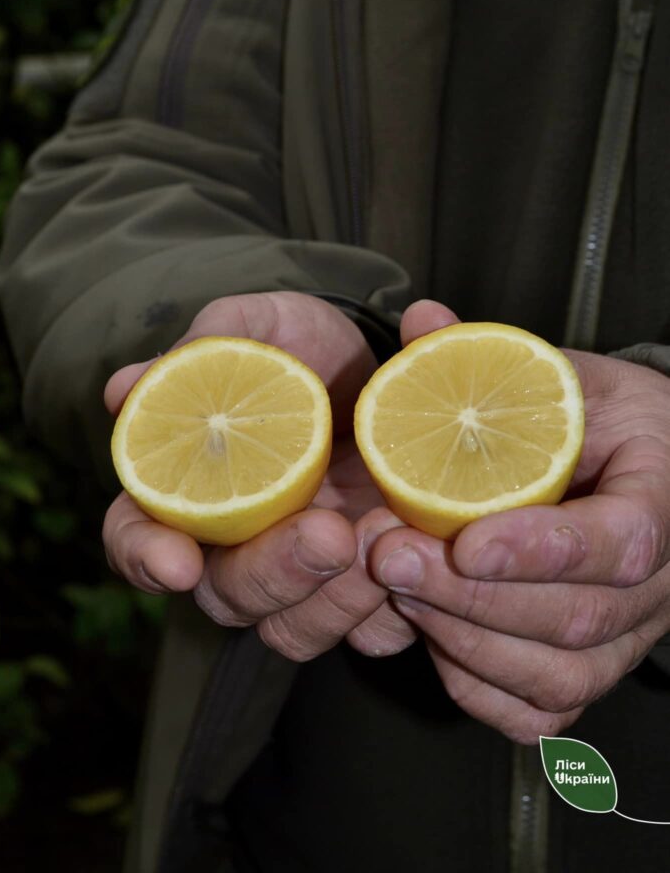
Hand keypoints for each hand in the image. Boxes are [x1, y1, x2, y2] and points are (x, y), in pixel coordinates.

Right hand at [103, 292, 451, 659]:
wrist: (382, 359)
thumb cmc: (302, 343)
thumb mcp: (260, 324)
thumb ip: (204, 348)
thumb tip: (123, 390)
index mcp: (190, 489)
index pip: (137, 538)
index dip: (144, 557)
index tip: (179, 561)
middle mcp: (240, 544)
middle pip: (228, 597)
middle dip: (276, 576)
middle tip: (330, 533)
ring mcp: (306, 573)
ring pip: (297, 631)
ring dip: (340, 601)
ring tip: (386, 533)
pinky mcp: (369, 586)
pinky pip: (376, 632)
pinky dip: (400, 609)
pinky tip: (426, 557)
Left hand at [364, 304, 669, 742]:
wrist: (640, 467)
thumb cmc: (598, 418)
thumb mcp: (560, 372)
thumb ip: (493, 357)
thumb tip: (422, 320)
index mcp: (664, 492)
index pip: (625, 541)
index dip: (545, 549)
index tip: (465, 540)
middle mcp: (660, 580)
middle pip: (579, 617)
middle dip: (471, 596)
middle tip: (388, 553)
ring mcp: (629, 633)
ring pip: (559, 674)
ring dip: (464, 639)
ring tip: (398, 588)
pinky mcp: (594, 666)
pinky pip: (544, 709)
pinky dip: (478, 687)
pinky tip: (432, 637)